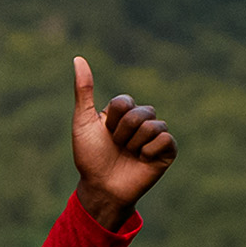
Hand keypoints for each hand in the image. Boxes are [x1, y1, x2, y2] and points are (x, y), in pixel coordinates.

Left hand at [70, 56, 175, 230]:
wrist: (101, 188)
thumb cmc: (90, 157)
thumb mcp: (83, 122)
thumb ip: (83, 90)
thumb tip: (78, 58)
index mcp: (123, 112)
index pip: (125, 101)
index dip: (112, 119)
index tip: (105, 133)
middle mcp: (141, 121)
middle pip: (141, 112)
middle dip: (123, 132)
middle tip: (117, 147)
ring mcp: (155, 136)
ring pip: (153, 125)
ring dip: (135, 143)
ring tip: (129, 155)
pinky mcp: (167, 151)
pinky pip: (165, 139)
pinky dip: (149, 151)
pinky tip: (143, 161)